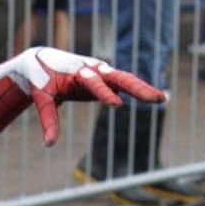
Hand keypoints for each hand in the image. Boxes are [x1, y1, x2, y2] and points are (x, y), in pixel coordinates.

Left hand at [14, 47, 165, 145]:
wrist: (41, 60)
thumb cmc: (41, 80)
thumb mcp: (43, 99)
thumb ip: (49, 120)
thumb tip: (48, 145)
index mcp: (77, 71)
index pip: (94, 82)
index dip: (105, 93)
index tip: (117, 105)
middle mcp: (93, 69)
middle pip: (119, 77)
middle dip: (138, 88)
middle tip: (155, 99)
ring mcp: (101, 72)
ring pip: (126, 79)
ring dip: (144, 88)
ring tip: (162, 99)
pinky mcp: (104, 77)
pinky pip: (124, 83)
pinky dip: (138, 89)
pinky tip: (155, 97)